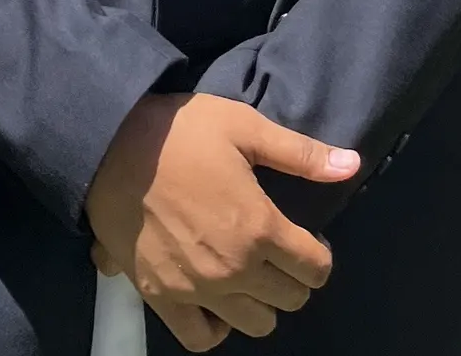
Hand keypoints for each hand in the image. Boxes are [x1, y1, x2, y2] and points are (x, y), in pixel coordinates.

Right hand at [86, 95, 358, 352]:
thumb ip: (299, 153)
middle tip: (275, 251)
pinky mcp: (163, 298)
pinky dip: (215, 326)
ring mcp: (199, 289)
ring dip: (260, 302)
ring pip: (256, 324)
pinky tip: (215, 300)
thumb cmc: (179, 131)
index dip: (319, 253)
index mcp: (260, 228)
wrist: (108, 143)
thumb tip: (353, 165)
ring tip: (246, 272)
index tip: (306, 238)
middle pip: (291, 299)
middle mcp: (236, 269)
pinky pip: (202, 338)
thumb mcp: (243, 126)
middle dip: (293, 276)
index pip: (317, 268)